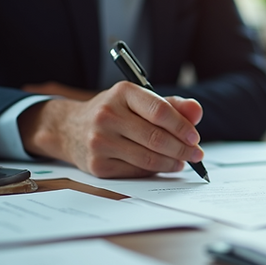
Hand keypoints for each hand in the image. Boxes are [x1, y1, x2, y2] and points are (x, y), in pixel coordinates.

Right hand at [18, 81, 203, 177]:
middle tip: (196, 154)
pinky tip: (164, 166)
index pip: (159, 111)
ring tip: (183, 162)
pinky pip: (136, 171)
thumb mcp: (138, 100)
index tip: (195, 137)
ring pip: (148, 158)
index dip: (182, 126)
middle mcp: (107, 115)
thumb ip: (171, 105)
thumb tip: (196, 112)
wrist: (68, 128)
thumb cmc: (113, 112)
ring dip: (172, 163)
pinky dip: (155, 171)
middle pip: (156, 138)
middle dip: (182, 149)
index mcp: (122, 93)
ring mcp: (100, 141)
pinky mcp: (97, 165)